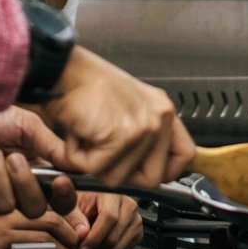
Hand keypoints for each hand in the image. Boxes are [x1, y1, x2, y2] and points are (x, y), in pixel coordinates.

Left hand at [0, 106, 76, 214]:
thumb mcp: (27, 126)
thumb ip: (53, 148)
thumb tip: (78, 166)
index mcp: (37, 170)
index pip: (58, 200)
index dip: (63, 199)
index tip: (61, 182)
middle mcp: (16, 187)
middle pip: (34, 210)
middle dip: (24, 183)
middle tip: (13, 157)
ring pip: (5, 206)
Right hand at [0, 209, 87, 248]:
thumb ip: (18, 225)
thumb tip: (46, 237)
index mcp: (11, 210)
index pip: (47, 212)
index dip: (67, 225)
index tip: (78, 237)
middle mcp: (8, 220)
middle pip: (48, 224)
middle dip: (69, 239)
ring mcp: (0, 237)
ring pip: (40, 241)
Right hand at [43, 46, 195, 186]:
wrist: (63, 70)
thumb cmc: (83, 86)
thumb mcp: (124, 109)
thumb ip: (140, 137)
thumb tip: (141, 173)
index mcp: (162, 109)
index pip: (185, 156)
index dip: (163, 172)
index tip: (141, 172)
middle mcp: (160, 116)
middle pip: (154, 178)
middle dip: (122, 174)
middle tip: (102, 151)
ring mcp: (145, 126)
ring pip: (120, 178)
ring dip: (93, 163)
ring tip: (86, 133)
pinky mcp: (124, 134)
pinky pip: (98, 169)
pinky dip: (78, 157)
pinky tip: (77, 132)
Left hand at [76, 192, 142, 248]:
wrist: (95, 205)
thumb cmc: (84, 203)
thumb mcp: (74, 205)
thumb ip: (74, 217)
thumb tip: (82, 233)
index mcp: (112, 193)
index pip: (109, 216)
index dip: (94, 236)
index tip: (83, 247)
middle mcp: (129, 203)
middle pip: (113, 235)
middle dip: (96, 247)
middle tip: (84, 248)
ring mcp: (136, 218)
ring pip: (118, 245)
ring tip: (92, 245)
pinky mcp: (138, 230)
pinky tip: (103, 243)